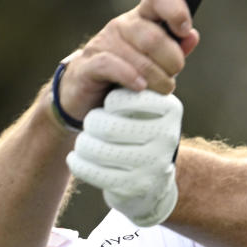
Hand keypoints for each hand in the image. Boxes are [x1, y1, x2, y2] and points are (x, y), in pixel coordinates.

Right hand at [56, 0, 198, 121]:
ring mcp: (102, 44)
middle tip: (170, 80)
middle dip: (170, 62)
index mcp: (139, 20)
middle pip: (154, 36)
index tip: (184, 31)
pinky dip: (129, 77)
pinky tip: (139, 88)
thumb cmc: (121, 80)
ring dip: (156, 78)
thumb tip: (191, 37)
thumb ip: (172, 51)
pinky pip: (112, 66)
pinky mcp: (87, 66)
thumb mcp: (152, 64)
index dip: (175, 11)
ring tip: (159, 91)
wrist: (82, 99)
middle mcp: (120, 26)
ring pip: (137, 55)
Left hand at [66, 88, 181, 226]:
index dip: (109, 102)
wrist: (152, 182)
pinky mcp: (134, 187)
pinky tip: (75, 158)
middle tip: (92, 123)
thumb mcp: (145, 106)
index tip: (110, 105)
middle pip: (106, 126)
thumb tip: (108, 60)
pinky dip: (78, 163)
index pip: (122, 99)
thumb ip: (131, 83)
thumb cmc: (141, 131)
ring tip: (84, 141)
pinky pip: (92, 172)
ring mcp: (152, 165)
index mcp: (171, 108)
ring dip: (83, 143)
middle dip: (92, 123)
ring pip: (96, 149)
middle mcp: (166, 137)